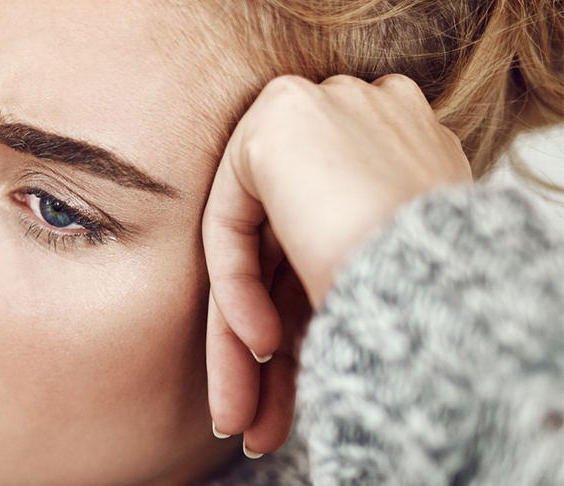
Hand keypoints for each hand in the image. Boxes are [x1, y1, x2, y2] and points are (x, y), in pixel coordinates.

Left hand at [202, 74, 471, 455]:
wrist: (446, 273)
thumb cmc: (436, 298)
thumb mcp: (379, 289)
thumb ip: (330, 283)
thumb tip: (286, 342)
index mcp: (396, 158)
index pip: (322, 251)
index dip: (301, 327)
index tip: (293, 396)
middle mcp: (358, 125)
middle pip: (284, 256)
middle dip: (267, 353)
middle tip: (254, 425)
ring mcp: (321, 113)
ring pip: (255, 251)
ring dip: (240, 343)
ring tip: (240, 422)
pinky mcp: (278, 121)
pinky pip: (233, 223)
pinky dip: (236, 289)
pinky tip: (259, 346)